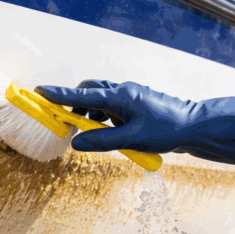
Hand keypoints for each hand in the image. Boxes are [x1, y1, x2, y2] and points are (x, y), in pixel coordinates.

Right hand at [34, 80, 234, 166]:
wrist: (195, 126)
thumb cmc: (167, 130)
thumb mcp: (132, 139)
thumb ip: (102, 141)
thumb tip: (75, 142)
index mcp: (120, 96)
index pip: (82, 94)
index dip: (59, 94)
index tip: (39, 91)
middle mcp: (123, 92)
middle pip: (89, 92)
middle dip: (73, 104)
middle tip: (64, 121)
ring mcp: (130, 97)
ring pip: (100, 100)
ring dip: (89, 114)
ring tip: (89, 132)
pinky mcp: (135, 105)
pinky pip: (111, 107)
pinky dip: (103, 118)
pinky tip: (108, 132)